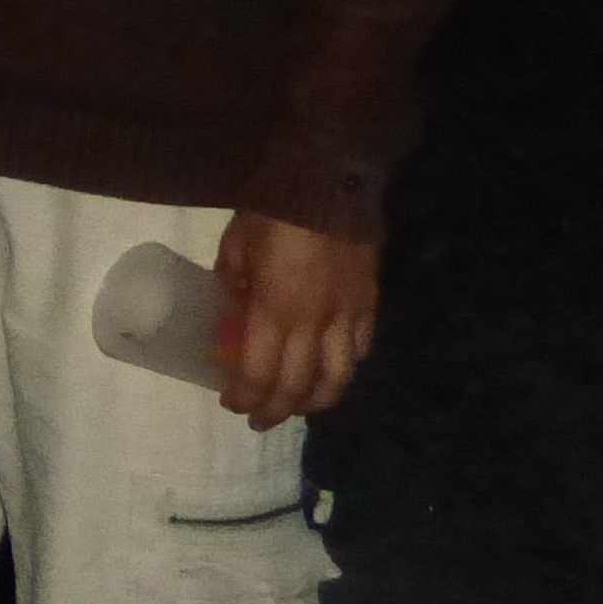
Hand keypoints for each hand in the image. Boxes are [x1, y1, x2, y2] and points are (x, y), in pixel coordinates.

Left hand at [212, 212, 376, 425]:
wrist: (330, 184)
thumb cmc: (273, 212)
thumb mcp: (236, 247)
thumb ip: (233, 283)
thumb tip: (231, 308)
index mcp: (275, 311)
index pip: (259, 373)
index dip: (245, 396)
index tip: (231, 403)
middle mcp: (314, 324)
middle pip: (298, 385)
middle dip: (277, 410)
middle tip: (260, 420)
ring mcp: (348, 316)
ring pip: (338, 376)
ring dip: (317, 400)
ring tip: (300, 406)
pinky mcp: (370, 303)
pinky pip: (361, 348)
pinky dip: (347, 366)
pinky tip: (334, 370)